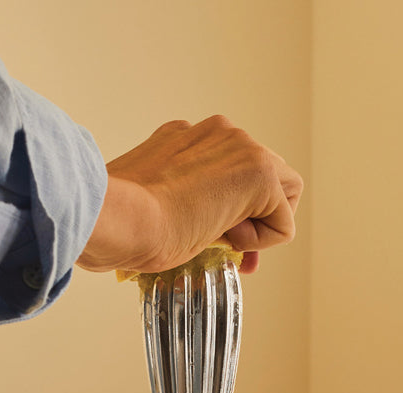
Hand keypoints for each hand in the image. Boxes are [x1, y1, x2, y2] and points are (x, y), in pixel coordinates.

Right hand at [77, 116, 302, 275]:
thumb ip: (177, 204)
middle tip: (232, 249)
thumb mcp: (150, 206)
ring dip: (260, 224)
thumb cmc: (121, 223)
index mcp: (182, 139)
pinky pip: (283, 219)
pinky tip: (228, 241)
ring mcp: (239, 146)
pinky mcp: (258, 173)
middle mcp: (215, 133)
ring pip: (282, 190)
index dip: (229, 209)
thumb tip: (197, 229)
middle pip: (262, 173)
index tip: (216, 239)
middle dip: (253, 216)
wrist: (119, 218)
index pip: (227, 170)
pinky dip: (262, 241)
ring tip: (223, 241)